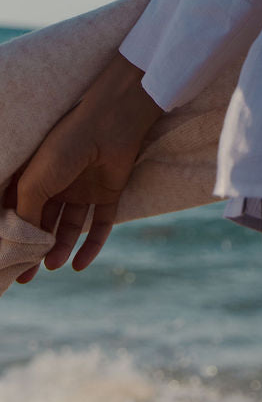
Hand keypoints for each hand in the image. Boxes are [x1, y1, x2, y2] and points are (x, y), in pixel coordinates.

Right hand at [3, 55, 164, 280]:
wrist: (111, 124)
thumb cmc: (65, 147)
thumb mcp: (34, 183)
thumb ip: (26, 214)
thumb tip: (22, 244)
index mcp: (36, 177)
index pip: (20, 211)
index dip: (14, 235)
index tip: (8, 260)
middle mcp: (59, 183)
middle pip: (45, 223)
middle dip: (36, 249)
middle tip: (27, 276)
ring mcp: (84, 188)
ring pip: (71, 227)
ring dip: (62, 248)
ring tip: (52, 265)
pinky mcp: (108, 193)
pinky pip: (101, 224)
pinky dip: (93, 246)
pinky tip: (80, 265)